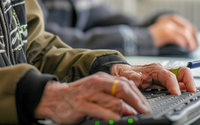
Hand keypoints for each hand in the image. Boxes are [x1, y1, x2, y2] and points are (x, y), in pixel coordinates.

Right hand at [34, 72, 150, 123]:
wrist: (53, 98)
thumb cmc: (77, 95)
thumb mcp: (96, 91)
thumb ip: (111, 97)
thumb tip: (131, 107)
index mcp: (102, 79)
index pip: (126, 84)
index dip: (139, 95)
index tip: (146, 106)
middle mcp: (96, 84)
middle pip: (123, 89)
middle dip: (137, 101)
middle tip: (145, 111)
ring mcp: (88, 94)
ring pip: (113, 100)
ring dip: (126, 109)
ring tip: (134, 116)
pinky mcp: (81, 105)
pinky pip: (99, 110)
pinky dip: (110, 115)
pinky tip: (117, 119)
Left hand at [110, 63, 195, 93]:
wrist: (120, 72)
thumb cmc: (125, 73)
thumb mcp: (128, 77)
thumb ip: (134, 78)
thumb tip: (139, 80)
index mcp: (155, 69)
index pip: (169, 75)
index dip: (174, 85)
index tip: (176, 94)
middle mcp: (162, 71)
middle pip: (182, 72)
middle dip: (190, 81)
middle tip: (192, 92)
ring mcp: (164, 76)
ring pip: (182, 77)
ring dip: (188, 84)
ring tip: (191, 94)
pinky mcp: (165, 82)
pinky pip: (178, 83)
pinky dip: (184, 88)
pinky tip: (184, 95)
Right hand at [149, 14, 198, 50]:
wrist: (141, 38)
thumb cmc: (154, 36)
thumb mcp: (165, 28)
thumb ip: (175, 30)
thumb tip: (189, 38)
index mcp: (171, 18)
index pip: (187, 24)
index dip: (193, 34)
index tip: (196, 41)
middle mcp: (170, 20)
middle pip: (188, 28)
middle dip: (193, 38)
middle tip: (194, 46)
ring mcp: (168, 25)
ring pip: (185, 33)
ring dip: (190, 42)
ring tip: (190, 48)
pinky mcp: (166, 32)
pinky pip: (179, 38)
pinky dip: (183, 44)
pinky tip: (183, 47)